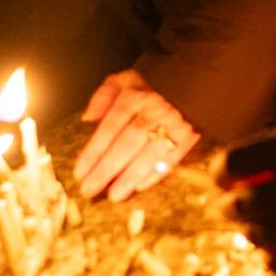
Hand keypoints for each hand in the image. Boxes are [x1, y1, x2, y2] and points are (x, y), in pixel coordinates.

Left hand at [74, 70, 199, 201]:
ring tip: (114, 195)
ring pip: (148, 155)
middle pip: (127, 144)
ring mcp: (172, 125)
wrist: (194, 81)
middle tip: (90, 189)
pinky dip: (155, 174)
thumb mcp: (125, 79)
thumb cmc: (152, 85)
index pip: (110, 127)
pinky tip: (139, 186)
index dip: (94, 150)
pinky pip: (171, 158)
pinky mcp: (188, 136)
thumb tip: (88, 118)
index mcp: (134, 97)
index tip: (80, 170)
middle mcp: (153, 111)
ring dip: (130, 177)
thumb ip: (103, 95)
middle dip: (107, 169)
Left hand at [220, 130, 275, 273]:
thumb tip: (234, 180)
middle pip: (237, 206)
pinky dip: (273, 257)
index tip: (222, 181)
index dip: (221, 173)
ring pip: (254, 236)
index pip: (233, 163)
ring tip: (261, 230)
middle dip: (228, 209)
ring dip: (253, 233)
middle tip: (229, 210)